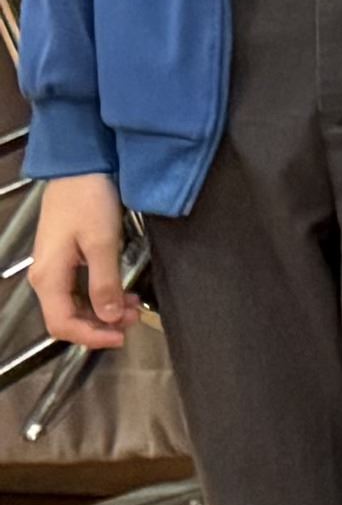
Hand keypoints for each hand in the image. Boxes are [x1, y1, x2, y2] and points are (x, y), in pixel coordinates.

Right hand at [24, 175, 132, 351]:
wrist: (79, 168)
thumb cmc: (88, 201)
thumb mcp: (102, 243)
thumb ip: (105, 283)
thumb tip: (110, 318)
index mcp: (49, 278)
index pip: (62, 324)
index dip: (91, 337)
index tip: (122, 337)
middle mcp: (45, 278)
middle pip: (66, 318)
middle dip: (99, 325)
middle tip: (133, 321)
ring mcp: (53, 268)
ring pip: (74, 304)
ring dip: (102, 312)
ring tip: (133, 308)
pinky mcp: (63, 258)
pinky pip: (78, 289)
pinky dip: (100, 296)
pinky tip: (122, 293)